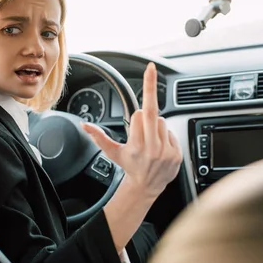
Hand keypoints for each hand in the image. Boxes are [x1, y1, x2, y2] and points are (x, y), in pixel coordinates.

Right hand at [81, 62, 182, 198]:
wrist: (147, 187)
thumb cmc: (130, 167)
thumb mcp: (112, 153)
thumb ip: (98, 137)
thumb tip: (84, 125)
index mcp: (136, 146)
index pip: (138, 115)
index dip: (134, 117)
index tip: (133, 119)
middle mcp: (153, 149)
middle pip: (152, 112)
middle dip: (149, 100)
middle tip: (150, 75)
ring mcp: (167, 152)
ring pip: (162, 122)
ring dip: (156, 126)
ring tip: (151, 141)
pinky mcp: (177, 154)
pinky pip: (172, 132)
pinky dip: (165, 136)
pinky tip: (160, 147)